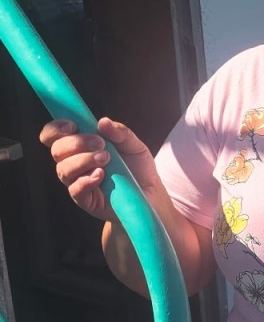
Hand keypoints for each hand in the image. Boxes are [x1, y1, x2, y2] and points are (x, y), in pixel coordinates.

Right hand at [39, 117, 156, 221]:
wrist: (150, 194)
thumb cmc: (137, 168)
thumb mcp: (134, 145)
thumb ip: (120, 133)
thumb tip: (103, 122)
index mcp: (81, 146)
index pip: (54, 135)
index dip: (56, 128)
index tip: (72, 125)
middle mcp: (74, 163)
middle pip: (57, 150)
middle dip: (76, 143)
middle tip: (100, 143)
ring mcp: (78, 181)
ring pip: (64, 170)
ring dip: (84, 160)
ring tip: (106, 159)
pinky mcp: (85, 200)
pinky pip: (75, 190)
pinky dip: (86, 180)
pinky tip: (100, 175)